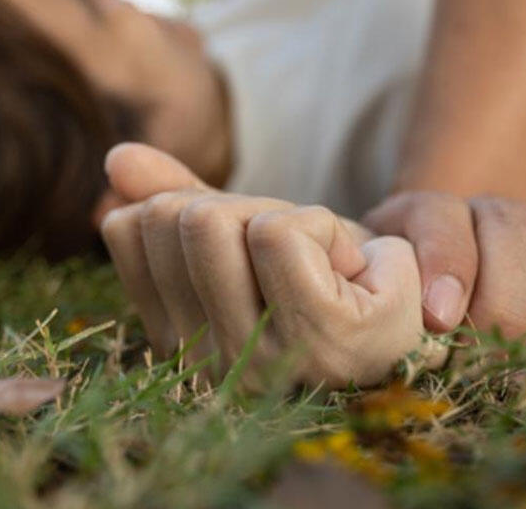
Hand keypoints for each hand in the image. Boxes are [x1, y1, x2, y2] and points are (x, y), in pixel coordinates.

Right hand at [100, 144, 446, 388]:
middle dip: (246, 208)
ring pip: (221, 220)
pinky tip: (351, 271)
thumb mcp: (241, 224)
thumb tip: (114, 159)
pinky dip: (321, 227)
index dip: (196, 207)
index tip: (249, 248)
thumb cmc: (323, 266)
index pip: (131, 227)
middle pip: (179, 218)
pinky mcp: (320, 342)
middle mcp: (204, 367)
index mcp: (173, 341)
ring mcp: (259, 364)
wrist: (410, 295)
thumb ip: (174, 196)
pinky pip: (282, 232)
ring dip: (285, 218)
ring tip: (322, 264)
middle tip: (296, 255)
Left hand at [364, 192, 525, 338]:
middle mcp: (487, 212)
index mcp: (426, 217)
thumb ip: (380, 309)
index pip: (437, 218)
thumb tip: (375, 335)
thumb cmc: (413, 310)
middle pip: (512, 230)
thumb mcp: (385, 305)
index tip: (440, 318)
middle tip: (496, 351)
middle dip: (506, 298)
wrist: (462, 298)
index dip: (444, 262)